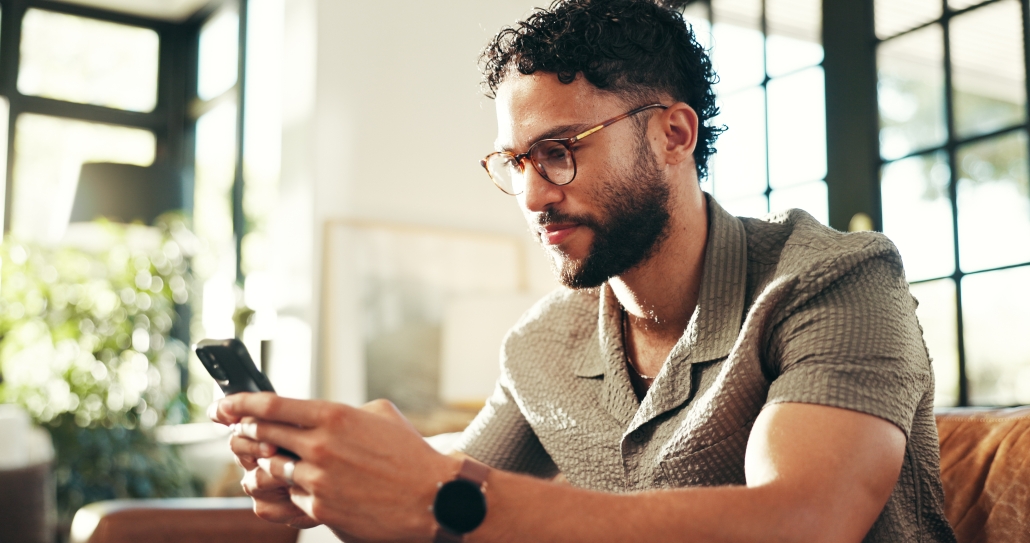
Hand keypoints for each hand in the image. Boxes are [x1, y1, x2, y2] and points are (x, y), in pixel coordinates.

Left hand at [217, 393, 460, 541]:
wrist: (432, 497)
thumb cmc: (410, 454)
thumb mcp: (380, 414)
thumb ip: (343, 410)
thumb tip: (314, 413)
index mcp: (335, 415)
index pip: (272, 404)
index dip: (240, 403)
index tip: (224, 404)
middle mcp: (321, 445)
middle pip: (261, 435)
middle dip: (243, 433)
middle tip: (237, 433)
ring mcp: (318, 479)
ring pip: (269, 470)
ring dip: (264, 467)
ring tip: (268, 464)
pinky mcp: (321, 508)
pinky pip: (290, 498)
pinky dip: (293, 492)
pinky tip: (305, 489)